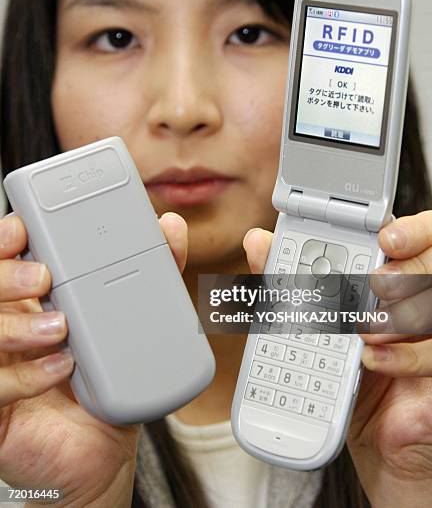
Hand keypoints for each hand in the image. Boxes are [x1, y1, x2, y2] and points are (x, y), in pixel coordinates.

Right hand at [0, 212, 187, 506]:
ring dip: (17, 325)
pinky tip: (60, 368)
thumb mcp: (133, 316)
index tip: (22, 228)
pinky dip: (26, 375)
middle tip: (44, 278)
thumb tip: (170, 225)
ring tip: (59, 327)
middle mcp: (7, 328)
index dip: (4, 238)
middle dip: (6, 275)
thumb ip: (153, 268)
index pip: (3, 258)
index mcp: (30, 300)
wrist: (104, 450)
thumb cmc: (110, 378)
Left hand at [243, 214, 431, 507]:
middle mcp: (430, 299)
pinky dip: (407, 357)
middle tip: (376, 284)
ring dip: (402, 313)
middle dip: (411, 267)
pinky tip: (374, 362)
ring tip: (364, 330)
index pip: (420, 234)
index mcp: (401, 276)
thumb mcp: (314, 328)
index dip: (411, 229)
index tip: (383, 237)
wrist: (378, 446)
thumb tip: (257, 242)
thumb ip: (287, 281)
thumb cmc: (350, 379)